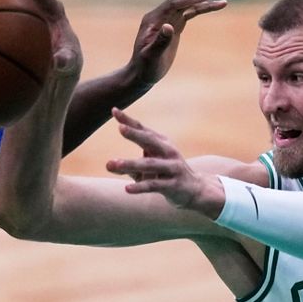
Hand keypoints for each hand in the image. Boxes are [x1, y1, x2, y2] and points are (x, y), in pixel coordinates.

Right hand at [16, 0, 82, 80]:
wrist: (57, 71)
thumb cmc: (65, 66)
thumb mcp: (69, 65)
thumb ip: (66, 61)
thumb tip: (57, 61)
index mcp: (56, 15)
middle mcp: (41, 11)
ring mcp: (27, 17)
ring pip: (12, 0)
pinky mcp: (15, 25)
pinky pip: (1, 15)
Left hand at [105, 109, 223, 215]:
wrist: (194, 191)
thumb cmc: (166, 175)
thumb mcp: (147, 168)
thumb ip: (128, 166)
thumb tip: (108, 165)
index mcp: (161, 143)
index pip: (143, 130)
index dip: (129, 121)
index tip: (114, 111)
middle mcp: (168, 152)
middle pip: (150, 141)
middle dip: (135, 134)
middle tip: (120, 128)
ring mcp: (172, 168)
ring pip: (150, 164)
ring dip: (131, 163)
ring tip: (112, 164)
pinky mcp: (174, 185)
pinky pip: (155, 185)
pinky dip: (140, 187)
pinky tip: (127, 188)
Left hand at [126, 0, 227, 88]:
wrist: (142, 73)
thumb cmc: (145, 67)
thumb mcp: (151, 56)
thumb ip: (160, 42)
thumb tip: (169, 27)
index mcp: (153, 19)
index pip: (173, 4)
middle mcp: (161, 15)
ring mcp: (168, 19)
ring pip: (189, 3)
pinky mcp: (175, 25)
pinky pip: (191, 12)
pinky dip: (203, 8)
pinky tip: (216, 5)